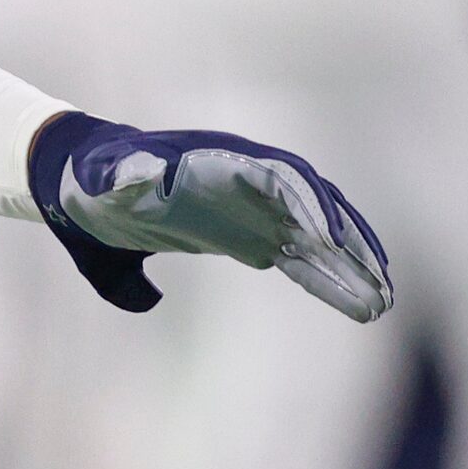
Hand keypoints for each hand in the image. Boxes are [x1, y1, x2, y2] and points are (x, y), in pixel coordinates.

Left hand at [30, 111, 392, 322]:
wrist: (84, 184)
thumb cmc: (94, 177)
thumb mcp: (101, 177)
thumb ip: (124, 176)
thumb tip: (148, 177)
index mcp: (219, 161)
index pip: (281, 176)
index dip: (309, 203)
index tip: (332, 239)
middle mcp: (248, 181)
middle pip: (314, 204)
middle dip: (348, 240)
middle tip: (380, 282)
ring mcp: (254, 209)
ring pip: (316, 236)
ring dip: (350, 266)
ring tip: (383, 305)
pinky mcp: (252, 237)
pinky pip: (301, 259)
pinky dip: (329, 281)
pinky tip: (360, 307)